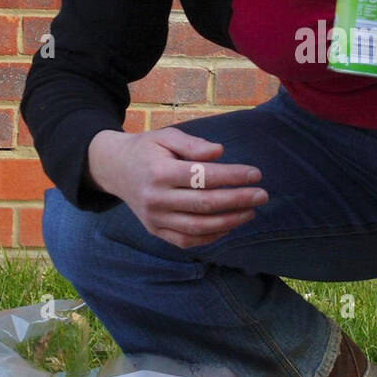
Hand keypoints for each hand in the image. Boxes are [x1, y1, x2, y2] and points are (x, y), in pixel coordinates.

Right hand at [86, 126, 267, 248]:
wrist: (114, 169)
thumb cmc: (147, 149)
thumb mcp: (166, 136)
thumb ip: (193, 144)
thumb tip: (220, 152)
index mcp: (160, 172)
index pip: (203, 177)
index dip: (232, 176)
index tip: (256, 174)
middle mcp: (156, 199)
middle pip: (205, 204)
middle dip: (238, 200)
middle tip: (262, 195)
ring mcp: (155, 219)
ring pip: (198, 227)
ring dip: (230, 222)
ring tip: (251, 212)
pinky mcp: (155, 231)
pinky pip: (186, 241)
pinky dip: (211, 237)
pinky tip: (229, 226)